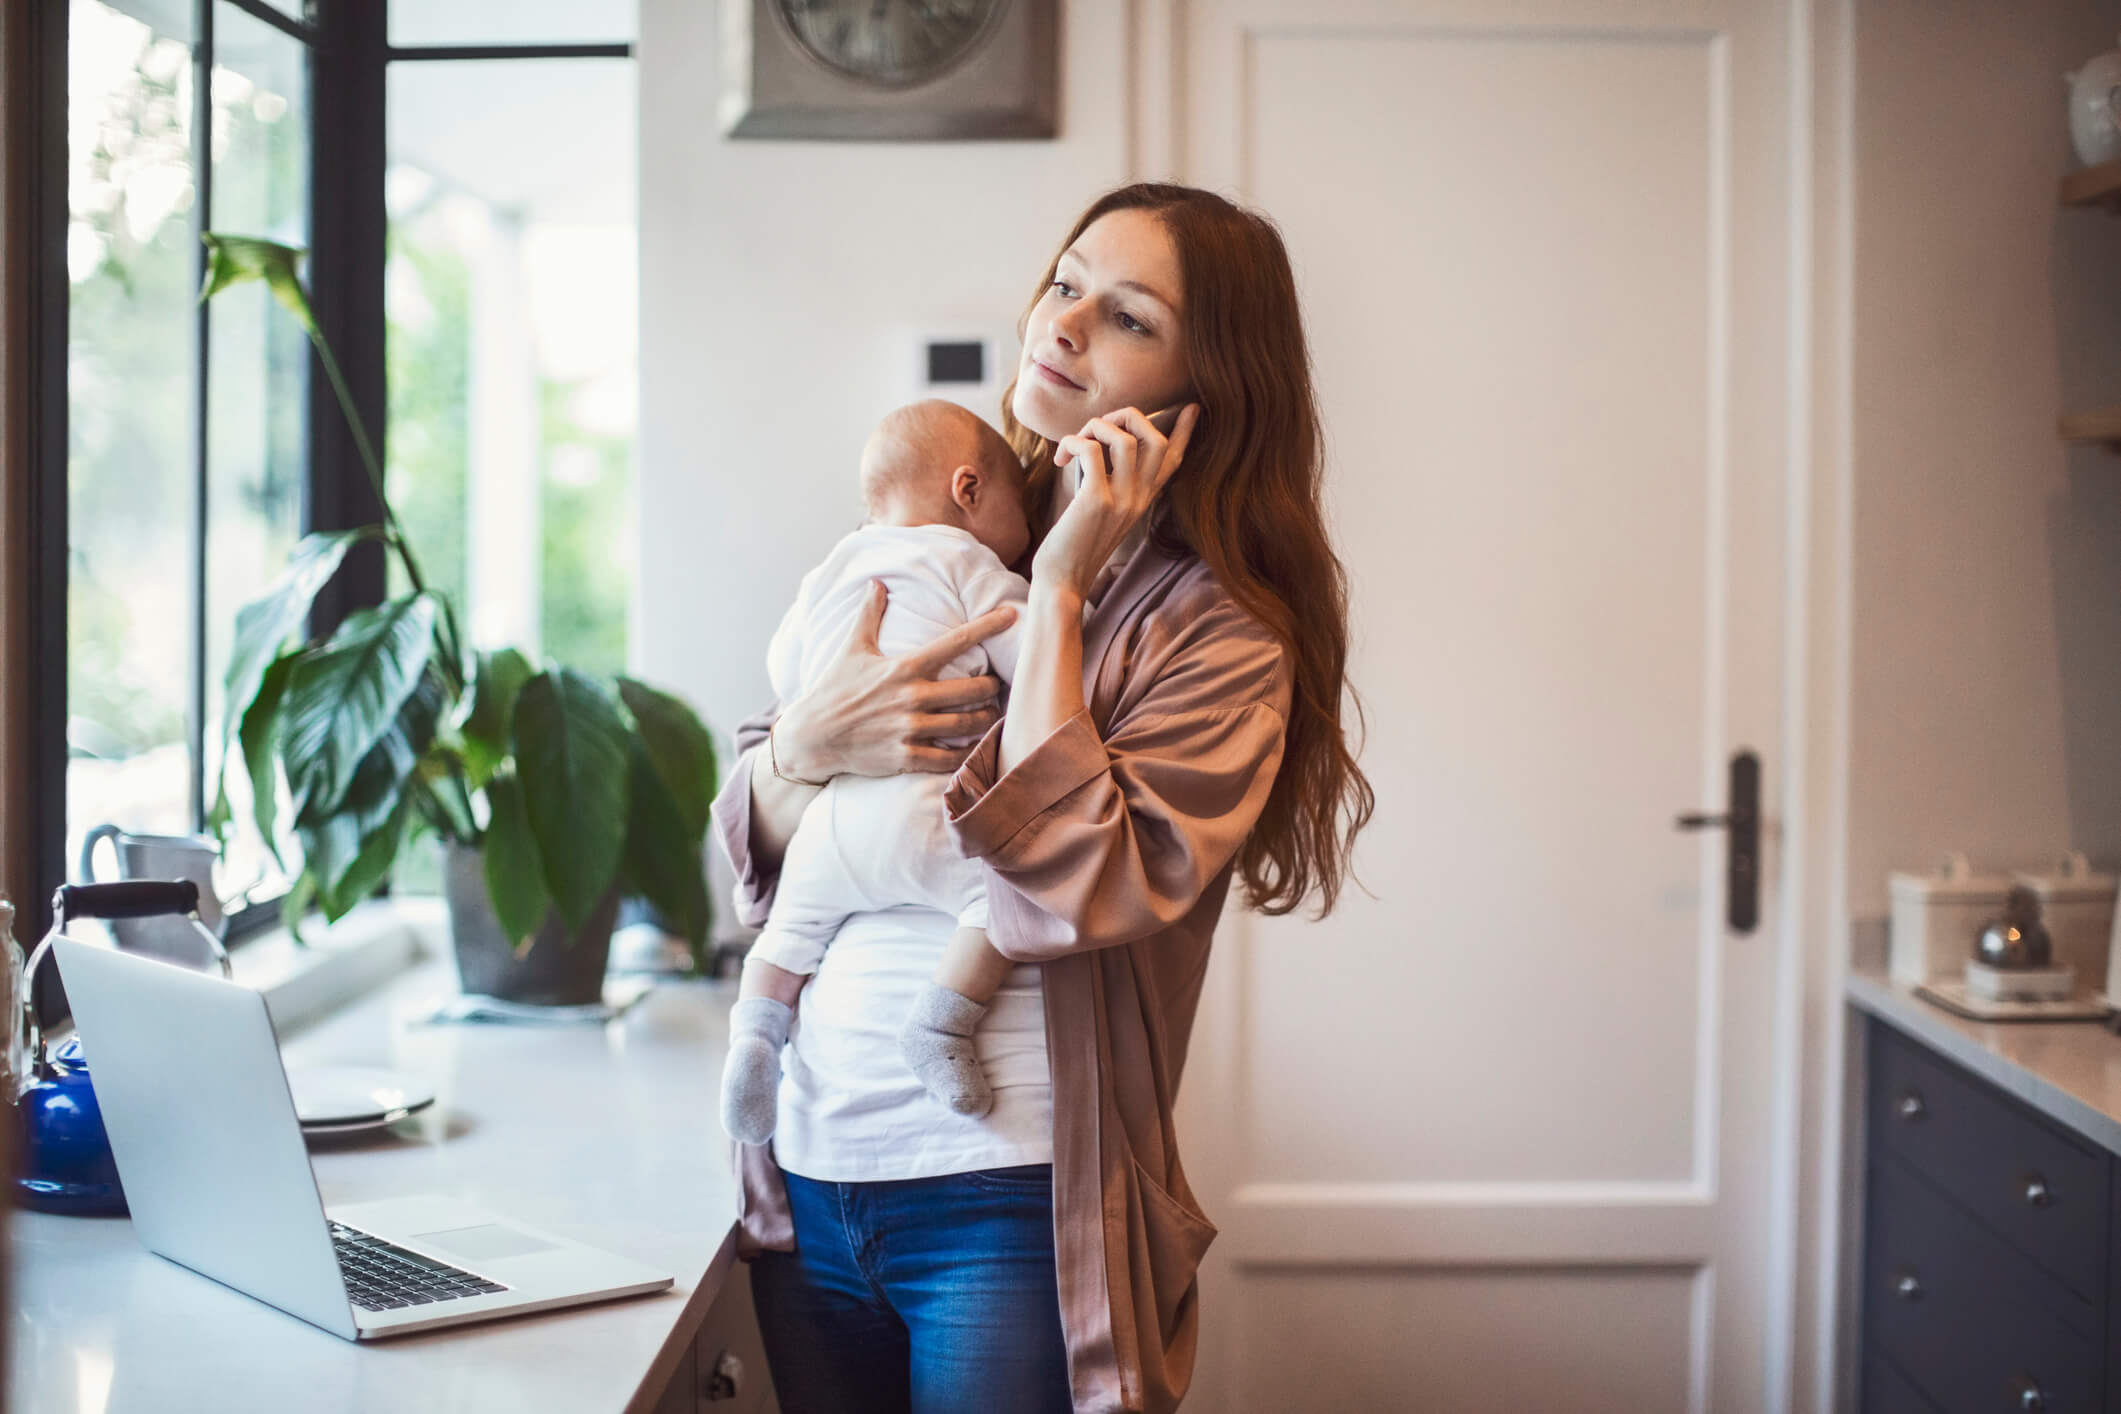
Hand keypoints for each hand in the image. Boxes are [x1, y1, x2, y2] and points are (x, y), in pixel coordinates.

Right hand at [772, 580, 1016, 779]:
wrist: (811, 736)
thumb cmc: (833, 689)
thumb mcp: (852, 649)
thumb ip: (869, 614)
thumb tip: (876, 582)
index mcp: (905, 667)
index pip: (956, 642)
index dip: (987, 626)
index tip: (1011, 615)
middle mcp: (912, 697)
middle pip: (973, 690)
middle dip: (993, 688)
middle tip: (998, 686)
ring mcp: (910, 729)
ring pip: (967, 724)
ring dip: (986, 720)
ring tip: (992, 715)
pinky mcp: (905, 757)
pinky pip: (948, 758)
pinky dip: (966, 753)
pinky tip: (974, 748)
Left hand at [1035, 403, 1199, 598]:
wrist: (1062, 583)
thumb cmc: (1074, 546)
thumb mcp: (1103, 512)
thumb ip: (1111, 484)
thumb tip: (1096, 448)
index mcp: (1143, 500)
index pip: (1174, 460)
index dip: (1184, 431)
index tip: (1191, 407)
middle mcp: (1139, 498)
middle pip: (1156, 438)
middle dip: (1128, 416)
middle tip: (1097, 428)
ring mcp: (1121, 499)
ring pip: (1124, 437)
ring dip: (1094, 427)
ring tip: (1073, 443)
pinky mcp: (1096, 501)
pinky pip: (1091, 450)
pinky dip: (1073, 442)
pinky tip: (1060, 459)